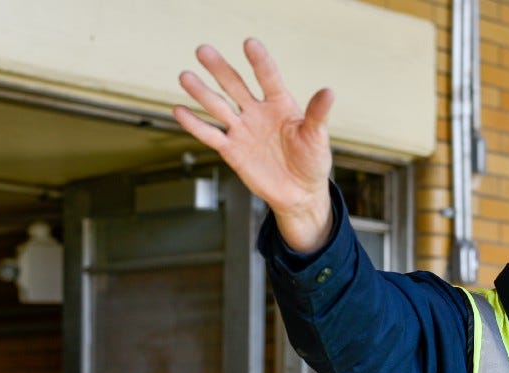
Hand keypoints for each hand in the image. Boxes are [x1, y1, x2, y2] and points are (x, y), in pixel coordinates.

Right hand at [174, 38, 334, 252]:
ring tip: (185, 76)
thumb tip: (329, 91)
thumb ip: (318, 115)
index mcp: (280, 104)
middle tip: (203, 50)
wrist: (299, 192)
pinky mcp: (232, 150)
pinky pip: (211, 135)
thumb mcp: (317, 138)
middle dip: (220, 69)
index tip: (249, 44)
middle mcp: (257, 112)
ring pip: (218, 107)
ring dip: (202, 93)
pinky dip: (195, 125)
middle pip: (235, 86)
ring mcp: (242, 130)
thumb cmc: (312, 161)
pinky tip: (179, 110)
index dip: (259, 62)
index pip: (268, 78)